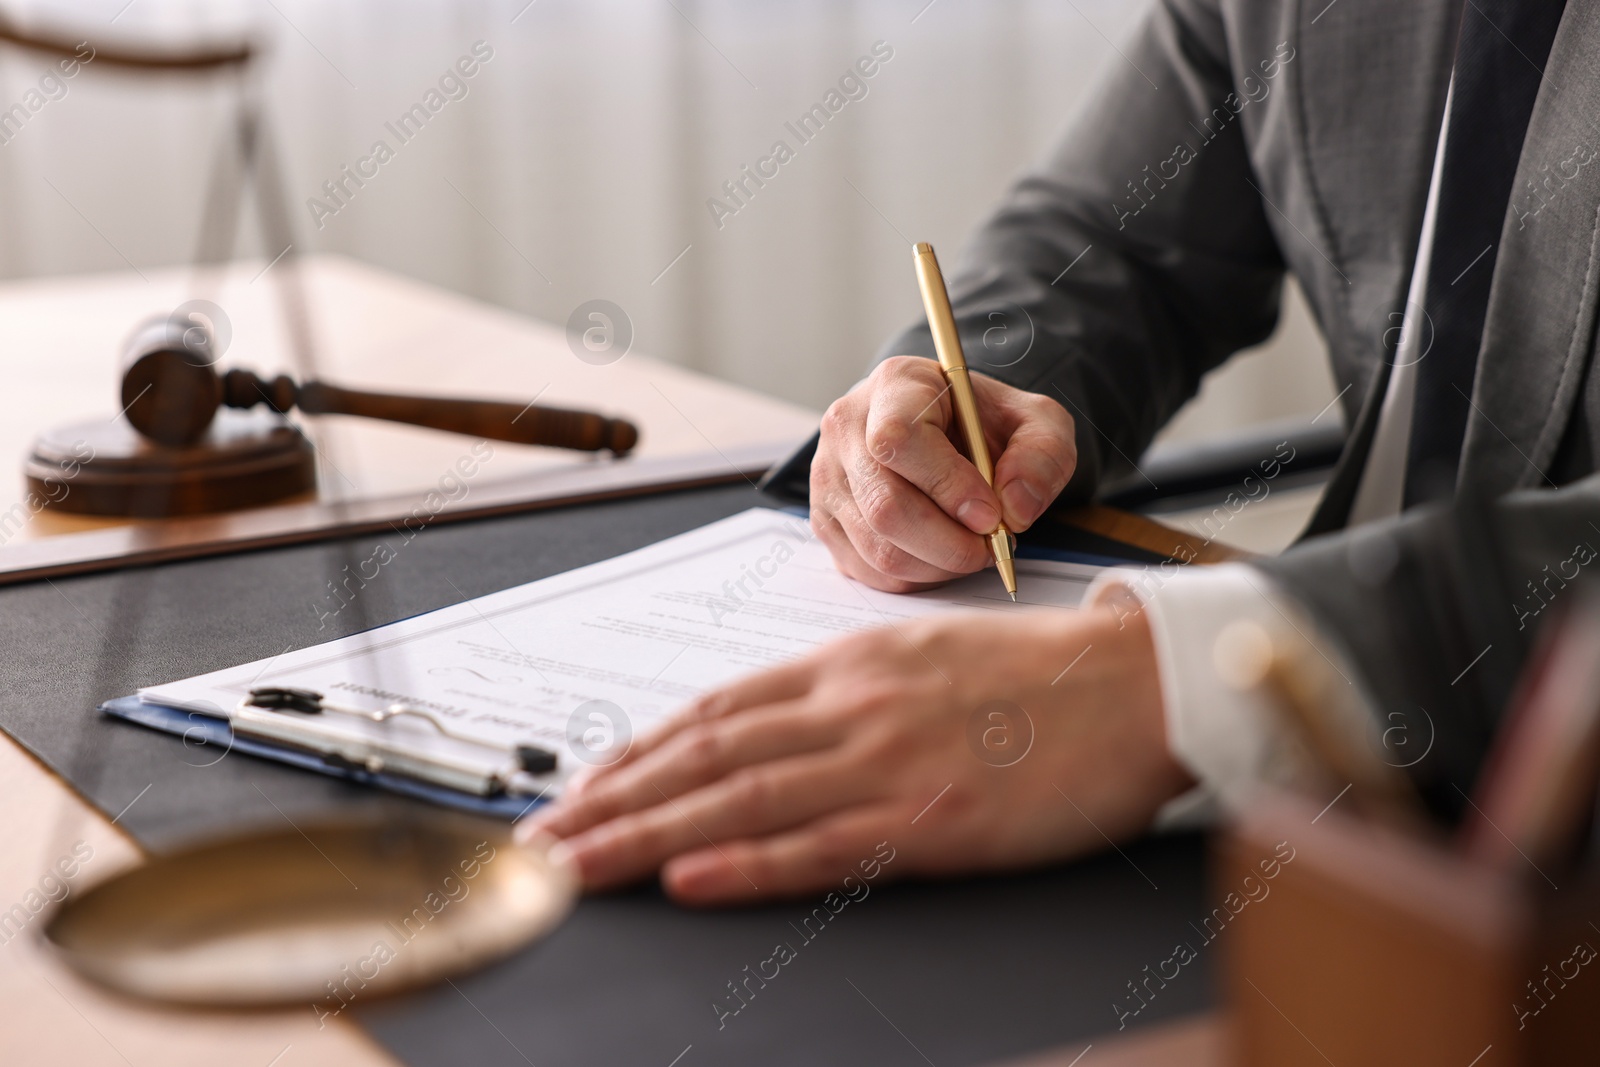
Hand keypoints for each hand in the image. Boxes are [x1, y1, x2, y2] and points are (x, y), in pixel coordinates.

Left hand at [518, 606, 1193, 904]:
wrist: (1135, 685)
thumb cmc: (1035, 676)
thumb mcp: (920, 658)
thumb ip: (842, 691)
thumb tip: (766, 729)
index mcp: (846, 664)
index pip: (711, 712)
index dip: (634, 754)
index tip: (579, 791)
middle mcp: (849, 707)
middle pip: (702, 756)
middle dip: (609, 802)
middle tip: (538, 843)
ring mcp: (885, 763)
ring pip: (738, 800)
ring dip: (643, 836)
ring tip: (573, 869)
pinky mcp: (930, 820)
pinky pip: (818, 846)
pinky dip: (743, 864)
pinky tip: (686, 880)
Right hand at [810, 356, 1077, 592]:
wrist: (945, 430)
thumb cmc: (983, 423)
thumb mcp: (1035, 421)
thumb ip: (1043, 454)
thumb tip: (1014, 508)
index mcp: (894, 385)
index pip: (899, 441)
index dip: (947, 486)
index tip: (990, 513)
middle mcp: (846, 428)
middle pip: (884, 506)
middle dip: (949, 543)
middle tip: (990, 546)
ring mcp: (827, 477)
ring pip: (877, 548)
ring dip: (937, 565)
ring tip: (971, 549)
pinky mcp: (824, 520)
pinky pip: (867, 570)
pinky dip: (915, 577)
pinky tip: (941, 556)